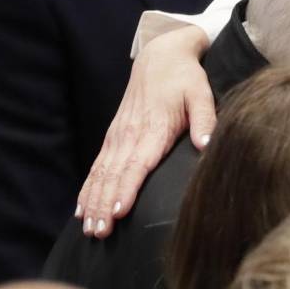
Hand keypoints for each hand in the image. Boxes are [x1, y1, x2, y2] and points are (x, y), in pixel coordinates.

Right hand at [76, 24, 216, 237]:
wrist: (160, 57)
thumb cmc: (185, 79)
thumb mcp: (201, 94)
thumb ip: (205, 120)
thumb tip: (207, 145)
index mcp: (152, 128)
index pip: (137, 164)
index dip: (126, 189)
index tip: (118, 211)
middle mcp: (130, 134)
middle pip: (113, 175)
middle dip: (104, 204)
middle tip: (99, 232)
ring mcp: (118, 136)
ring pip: (100, 173)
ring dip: (93, 201)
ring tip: (89, 228)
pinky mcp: (114, 136)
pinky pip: (96, 166)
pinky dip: (88, 188)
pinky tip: (81, 209)